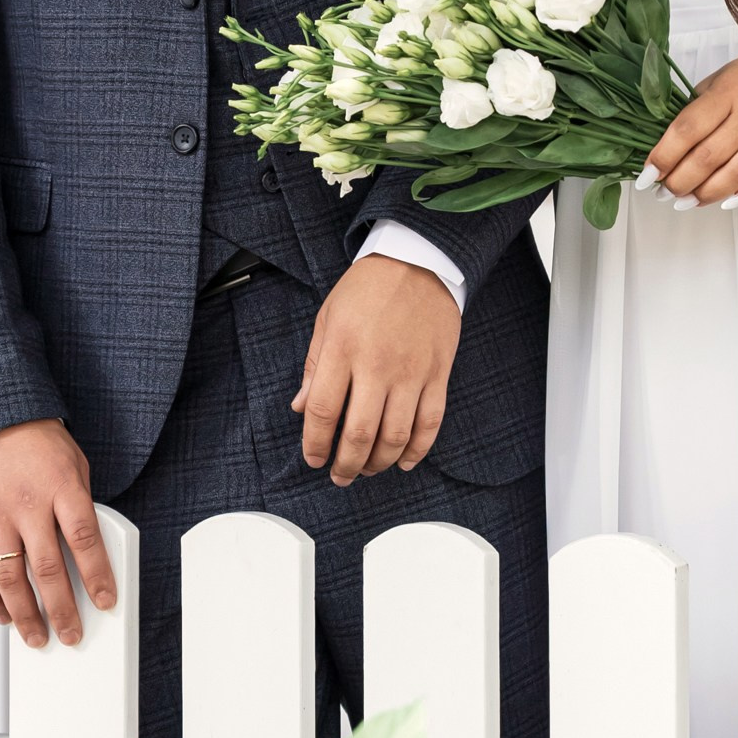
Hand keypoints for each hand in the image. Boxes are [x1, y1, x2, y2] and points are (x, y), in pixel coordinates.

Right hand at [0, 418, 116, 647]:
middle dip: (62, 609)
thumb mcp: (74, 462)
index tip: (105, 601)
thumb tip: (89, 548)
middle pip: (48, 569)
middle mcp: (28, 504)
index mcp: (62, 487)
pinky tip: (2, 612)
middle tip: (71, 633)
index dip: (97, 577)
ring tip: (36, 634)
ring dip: (25, 613)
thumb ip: (80, 504)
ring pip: (10, 577)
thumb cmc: (35, 437)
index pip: (85, 541)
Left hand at [294, 253, 460, 484]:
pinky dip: (418, 450)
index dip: (314, 443)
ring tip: (368, 469)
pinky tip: (404, 461)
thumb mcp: (328, 317)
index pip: (321, 410)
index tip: (313, 457)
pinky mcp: (438, 373)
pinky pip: (430, 423)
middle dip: (346, 465)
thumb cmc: (368, 287)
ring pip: (395, 436)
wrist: (419, 261)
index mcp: (342, 348)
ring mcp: (411, 371)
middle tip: (340, 476)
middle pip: (358, 433)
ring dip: (379, 462)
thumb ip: (314, 365)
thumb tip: (300, 407)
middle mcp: (376, 364)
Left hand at [646, 48, 737, 206]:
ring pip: (737, 174)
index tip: (647, 175)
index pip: (687, 129)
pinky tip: (732, 201)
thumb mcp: (719, 80)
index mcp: (727, 94)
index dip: (663, 156)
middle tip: (664, 192)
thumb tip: (669, 146)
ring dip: (707, 194)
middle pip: (708, 157)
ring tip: (687, 202)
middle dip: (680, 181)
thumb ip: (696, 109)